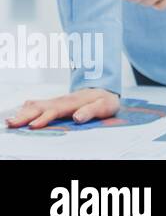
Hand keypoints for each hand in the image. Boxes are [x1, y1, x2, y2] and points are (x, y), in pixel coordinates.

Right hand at [5, 88, 119, 128]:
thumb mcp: (105, 106)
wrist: (105, 89)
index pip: (55, 111)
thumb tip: (77, 118)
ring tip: (9, 121)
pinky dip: (27, 108)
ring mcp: (56, 101)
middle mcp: (61, 101)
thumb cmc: (105, 100)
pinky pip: (38, 104)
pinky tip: (19, 112)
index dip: (44, 118)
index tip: (33, 126)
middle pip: (40, 108)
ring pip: (36, 106)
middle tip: (11, 123)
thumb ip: (92, 111)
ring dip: (22, 113)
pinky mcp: (54, 103)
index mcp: (73, 103)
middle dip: (25, 116)